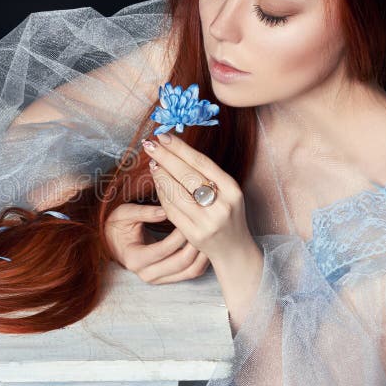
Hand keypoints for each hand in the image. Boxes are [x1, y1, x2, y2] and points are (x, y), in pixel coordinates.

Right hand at [104, 202, 210, 284]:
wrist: (112, 241)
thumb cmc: (116, 226)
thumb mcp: (124, 214)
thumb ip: (143, 212)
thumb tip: (165, 210)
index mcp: (134, 259)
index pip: (163, 249)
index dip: (178, 235)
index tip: (189, 218)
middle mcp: (146, 274)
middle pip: (180, 263)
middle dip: (195, 243)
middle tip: (204, 225)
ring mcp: (158, 278)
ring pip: (190, 271)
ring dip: (202, 254)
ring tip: (210, 233)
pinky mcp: (168, 278)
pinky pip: (191, 273)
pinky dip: (202, 260)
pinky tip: (207, 243)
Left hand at [141, 132, 254, 263]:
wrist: (234, 250)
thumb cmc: (228, 214)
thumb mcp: (228, 192)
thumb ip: (207, 174)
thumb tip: (175, 150)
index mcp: (232, 189)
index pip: (201, 162)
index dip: (180, 148)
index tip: (163, 136)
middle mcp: (222, 205)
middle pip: (187, 175)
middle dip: (165, 157)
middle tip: (150, 145)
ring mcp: (207, 221)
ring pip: (176, 192)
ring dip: (160, 175)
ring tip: (152, 163)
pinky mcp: (194, 235)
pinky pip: (171, 210)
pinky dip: (162, 194)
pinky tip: (157, 183)